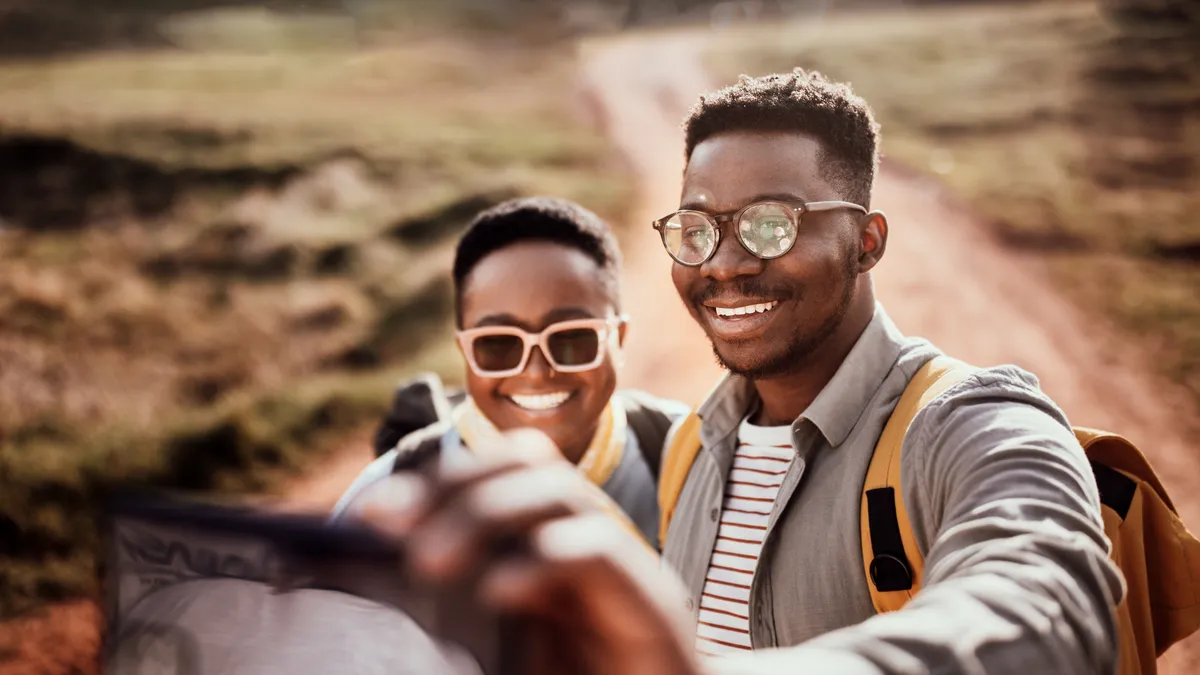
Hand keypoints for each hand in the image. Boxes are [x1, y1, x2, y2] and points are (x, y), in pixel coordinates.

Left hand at [351, 428, 703, 674]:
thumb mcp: (513, 642)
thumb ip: (467, 610)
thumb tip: (399, 575)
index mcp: (554, 540)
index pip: (499, 470)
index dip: (435, 480)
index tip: (372, 515)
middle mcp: (588, 537)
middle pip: (527, 463)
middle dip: (453, 484)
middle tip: (391, 527)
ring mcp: (622, 564)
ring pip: (558, 491)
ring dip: (484, 512)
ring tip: (428, 563)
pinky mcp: (650, 601)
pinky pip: (596, 549)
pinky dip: (541, 560)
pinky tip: (497, 591)